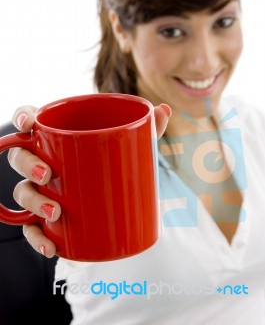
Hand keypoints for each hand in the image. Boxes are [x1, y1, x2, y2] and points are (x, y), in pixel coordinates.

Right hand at [8, 103, 170, 257]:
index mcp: (58, 136)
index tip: (29, 122)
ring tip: (56, 212)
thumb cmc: (116, 165)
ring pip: (23, 191)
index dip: (22, 117)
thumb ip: (146, 128)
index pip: (30, 119)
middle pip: (21, 156)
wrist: (117, 203)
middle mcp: (43, 160)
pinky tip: (53, 247)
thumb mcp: (131, 146)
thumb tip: (165, 110)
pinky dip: (38, 238)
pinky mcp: (46, 218)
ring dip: (34, 200)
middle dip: (27, 164)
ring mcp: (42, 189)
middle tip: (48, 174)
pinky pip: (31, 228)